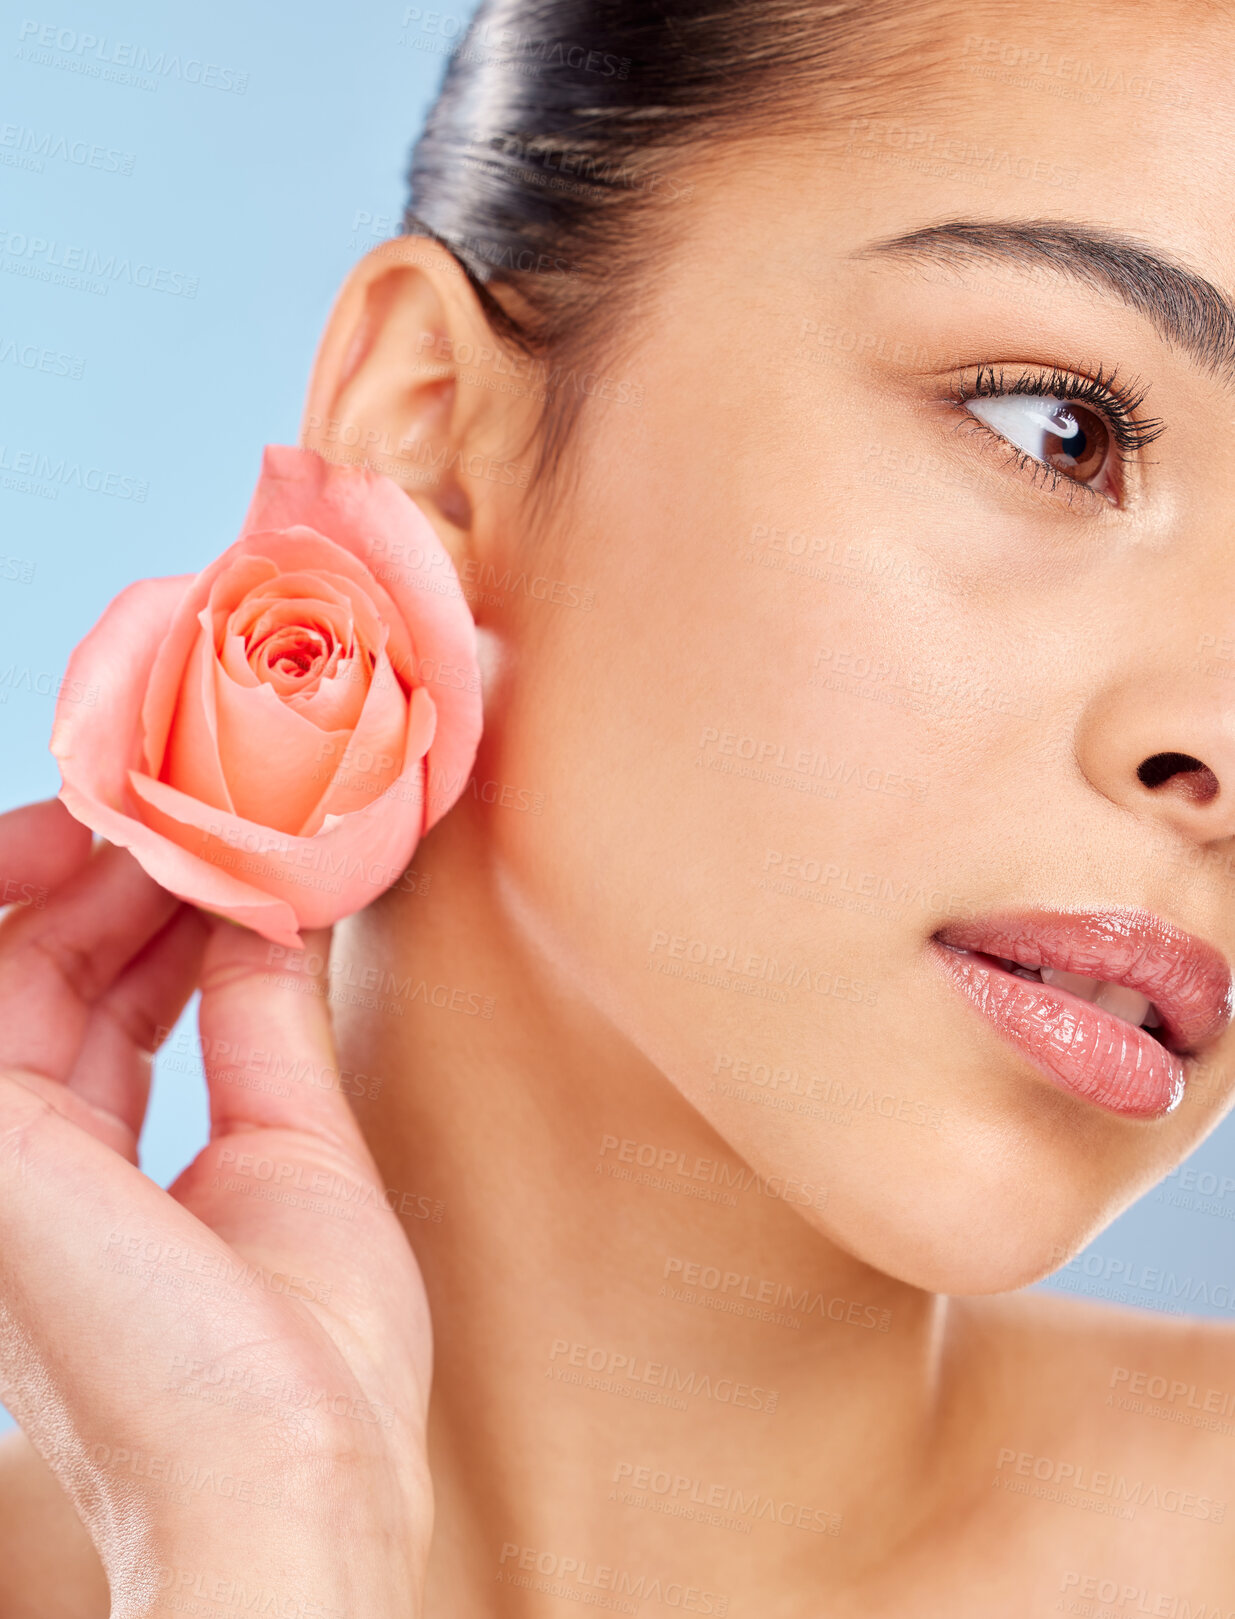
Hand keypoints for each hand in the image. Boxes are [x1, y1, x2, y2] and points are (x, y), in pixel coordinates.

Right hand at [0, 800, 431, 1616]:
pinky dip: (49, 898)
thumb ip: (264, 1028)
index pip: (100, 1017)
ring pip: (11, 960)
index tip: (224, 851)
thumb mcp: (297, 1154)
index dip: (153, 922)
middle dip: (125, 880)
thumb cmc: (308, 1366)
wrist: (288, 1478)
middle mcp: (26, 1169)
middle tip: (203, 806)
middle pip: (51, 976)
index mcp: (91, 1192)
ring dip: (95, 872)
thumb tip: (272, 920)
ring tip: (184, 811)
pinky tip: (125, 846)